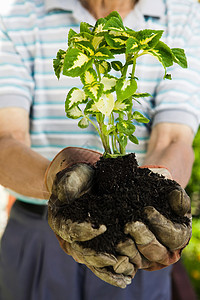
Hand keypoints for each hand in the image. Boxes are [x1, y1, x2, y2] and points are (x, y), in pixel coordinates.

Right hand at [46, 147, 134, 287]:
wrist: (87, 179)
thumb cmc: (79, 176)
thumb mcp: (72, 175)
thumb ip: (67, 184)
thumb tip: (65, 196)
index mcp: (61, 219)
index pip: (70, 230)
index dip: (84, 230)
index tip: (102, 227)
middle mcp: (71, 235)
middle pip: (82, 251)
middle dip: (98, 256)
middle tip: (117, 259)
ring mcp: (84, 242)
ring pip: (93, 261)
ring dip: (109, 270)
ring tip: (126, 275)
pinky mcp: (97, 244)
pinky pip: (102, 261)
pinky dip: (113, 271)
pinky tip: (127, 276)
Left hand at [118, 166, 191, 270]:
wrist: (139, 195)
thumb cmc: (156, 193)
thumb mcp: (167, 190)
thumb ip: (176, 195)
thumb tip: (177, 196)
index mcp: (179, 236)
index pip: (174, 236)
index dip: (161, 224)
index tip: (147, 210)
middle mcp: (165, 252)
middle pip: (156, 252)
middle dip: (143, 238)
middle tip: (130, 225)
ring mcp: (147, 259)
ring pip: (140, 261)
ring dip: (129, 251)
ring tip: (120, 240)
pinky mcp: (131, 262)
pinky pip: (125, 265)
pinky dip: (119, 260)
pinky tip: (112, 251)